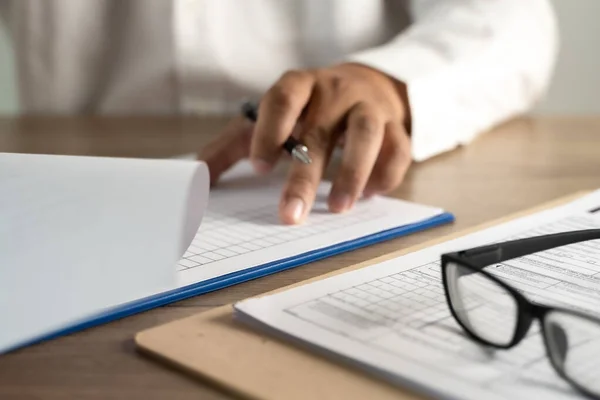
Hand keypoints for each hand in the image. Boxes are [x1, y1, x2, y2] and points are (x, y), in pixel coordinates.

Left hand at [201, 63, 411, 223]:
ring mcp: (368, 106)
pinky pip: (399, 148)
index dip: (270, 131)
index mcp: (300, 86)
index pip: (284, 99)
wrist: (365, 84)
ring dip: (353, 172)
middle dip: (305, 176)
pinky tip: (372, 194)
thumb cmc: (309, 108)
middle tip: (291, 215)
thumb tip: (195, 176)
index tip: (258, 167)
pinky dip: (386, 173)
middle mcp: (335, 92)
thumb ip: (232, 144)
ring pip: (367, 133)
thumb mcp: (267, 118)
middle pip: (321, 130)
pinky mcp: (396, 125)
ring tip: (339, 207)